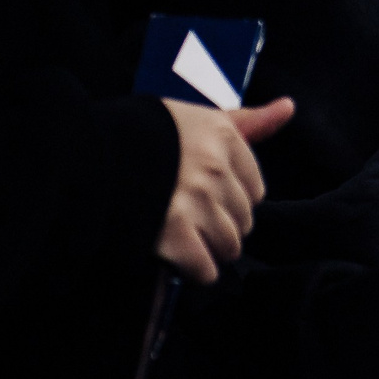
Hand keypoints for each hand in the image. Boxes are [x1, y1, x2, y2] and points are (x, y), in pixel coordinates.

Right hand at [156, 97, 293, 282]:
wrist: (88, 157)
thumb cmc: (146, 135)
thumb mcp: (198, 117)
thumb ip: (247, 120)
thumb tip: (290, 107)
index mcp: (223, 138)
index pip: (255, 188)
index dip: (229, 195)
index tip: (203, 191)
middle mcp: (215, 169)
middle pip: (244, 221)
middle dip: (219, 223)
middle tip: (186, 214)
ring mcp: (196, 203)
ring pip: (229, 247)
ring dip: (207, 249)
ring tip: (180, 235)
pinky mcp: (175, 235)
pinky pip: (205, 270)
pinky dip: (192, 270)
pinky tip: (175, 255)